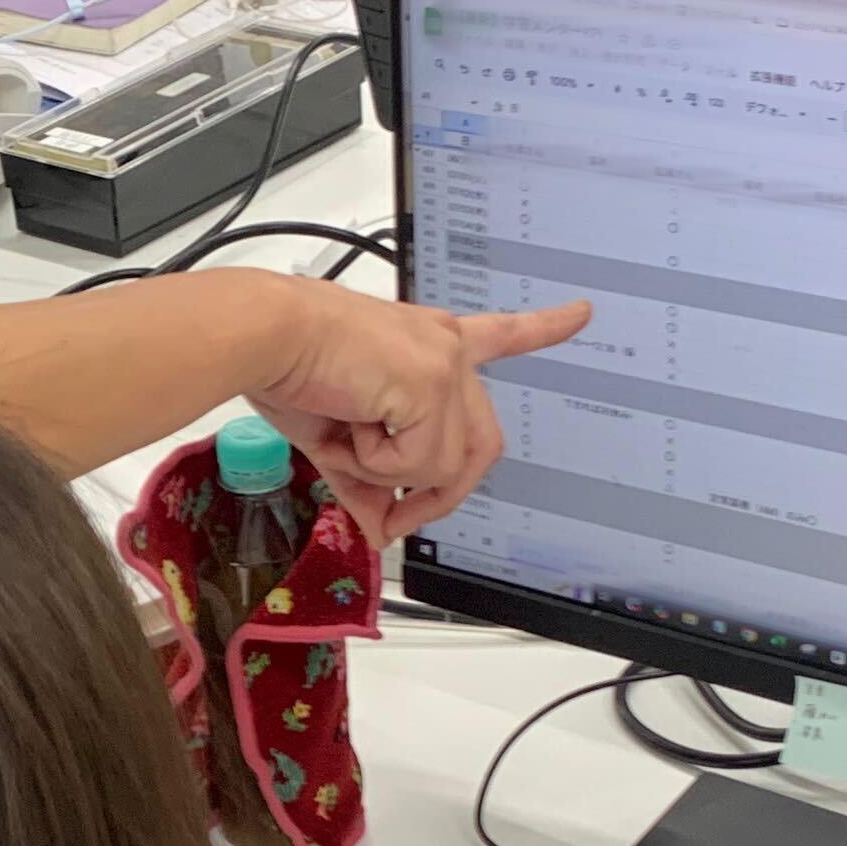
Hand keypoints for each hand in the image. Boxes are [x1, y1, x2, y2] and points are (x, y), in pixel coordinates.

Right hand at [237, 280, 587, 544]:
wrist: (264, 335)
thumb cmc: (286, 364)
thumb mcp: (335, 437)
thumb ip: (366, 484)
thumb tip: (378, 532)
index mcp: (427, 345)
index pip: (499, 336)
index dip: (542, 329)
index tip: (582, 313)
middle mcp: (446, 348)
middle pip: (482, 446)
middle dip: (440, 492)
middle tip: (392, 509)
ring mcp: (447, 366)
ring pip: (448, 464)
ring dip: (388, 472)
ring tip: (347, 438)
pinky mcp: (434, 383)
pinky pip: (422, 463)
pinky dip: (377, 464)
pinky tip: (350, 426)